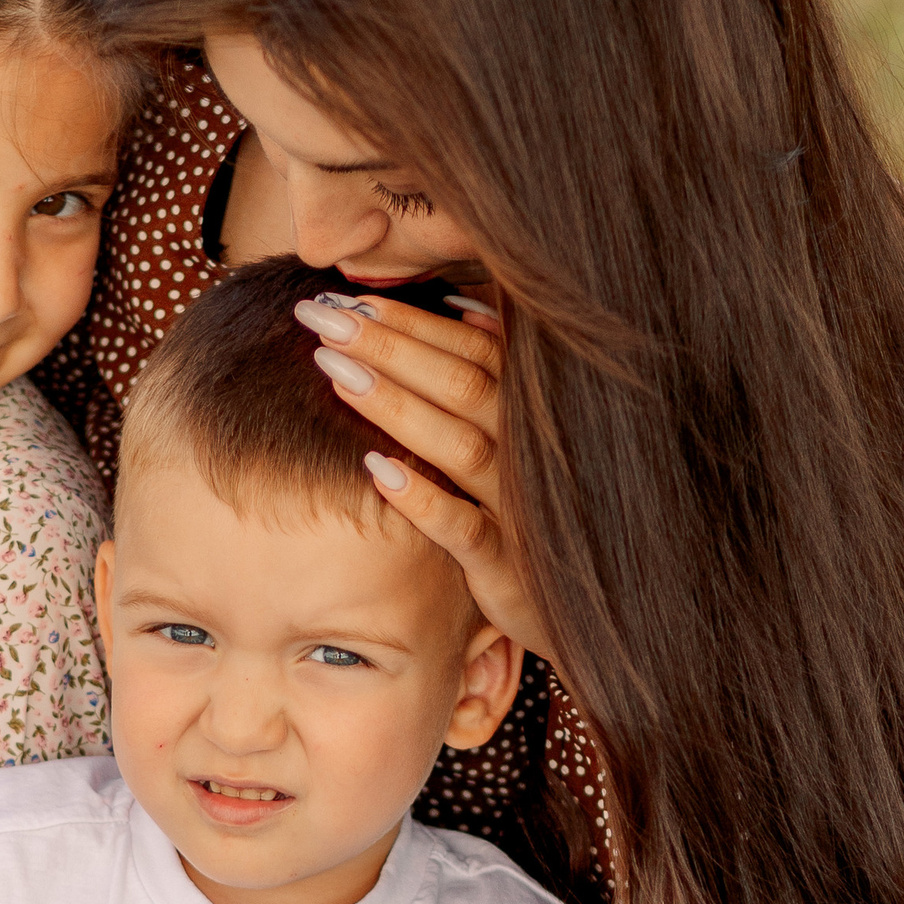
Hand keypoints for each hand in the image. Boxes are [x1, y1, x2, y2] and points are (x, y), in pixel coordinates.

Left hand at [293, 290, 549, 662]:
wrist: (583, 607)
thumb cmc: (538, 513)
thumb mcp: (523, 441)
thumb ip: (497, 375)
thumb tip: (464, 308)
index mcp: (531, 414)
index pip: (470, 349)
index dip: (411, 321)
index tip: (350, 296)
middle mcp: (530, 453)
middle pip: (459, 384)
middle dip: (388, 345)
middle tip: (320, 315)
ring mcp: (521, 508)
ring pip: (459, 446)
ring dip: (396, 405)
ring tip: (333, 371)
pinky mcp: (506, 564)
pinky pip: (463, 528)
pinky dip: (423, 499)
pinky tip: (374, 472)